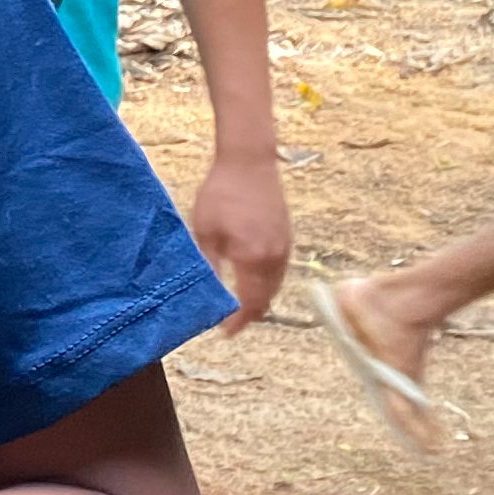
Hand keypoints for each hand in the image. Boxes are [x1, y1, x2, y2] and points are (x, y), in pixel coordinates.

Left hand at [184, 150, 291, 335]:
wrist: (248, 161)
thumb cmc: (220, 193)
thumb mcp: (205, 231)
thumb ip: (209, 266)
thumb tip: (210, 295)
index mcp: (252, 259)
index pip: (249, 304)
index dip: (238, 322)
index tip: (224, 332)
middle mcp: (274, 258)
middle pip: (266, 300)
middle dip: (249, 315)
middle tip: (230, 322)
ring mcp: (285, 248)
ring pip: (275, 287)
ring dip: (260, 300)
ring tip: (240, 306)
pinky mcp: (288, 237)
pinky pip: (280, 271)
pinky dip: (268, 284)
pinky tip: (253, 281)